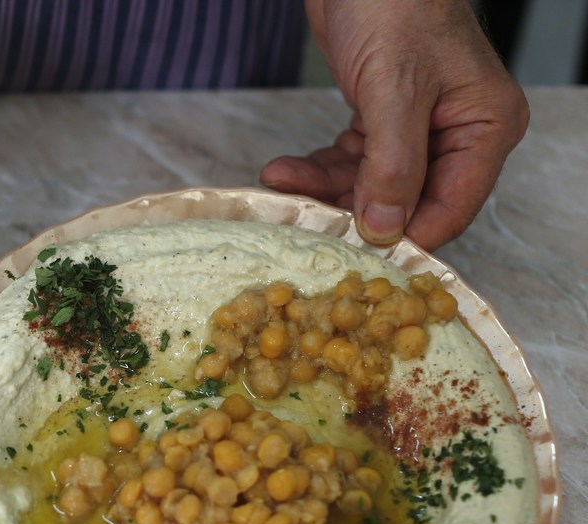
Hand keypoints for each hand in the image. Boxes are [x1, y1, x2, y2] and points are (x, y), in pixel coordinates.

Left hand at [260, 0, 528, 249]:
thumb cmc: (394, 5)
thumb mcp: (394, 88)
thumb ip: (394, 162)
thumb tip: (386, 227)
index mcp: (484, 127)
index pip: (451, 209)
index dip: (404, 237)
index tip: (356, 255)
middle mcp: (457, 135)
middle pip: (407, 204)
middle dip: (351, 213)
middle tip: (304, 221)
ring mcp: (418, 130)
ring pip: (370, 188)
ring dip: (323, 192)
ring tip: (282, 182)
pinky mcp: (382, 123)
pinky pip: (350, 165)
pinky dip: (317, 171)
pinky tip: (284, 170)